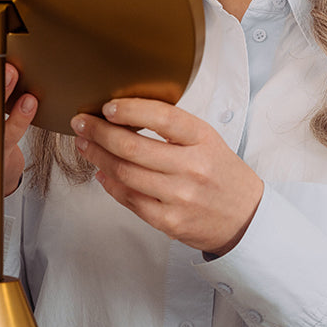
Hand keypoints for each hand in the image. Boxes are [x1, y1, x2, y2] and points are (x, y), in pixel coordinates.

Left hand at [70, 98, 263, 254]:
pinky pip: (129, 199)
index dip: (130, 109)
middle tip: (81, 123)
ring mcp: (181, 196)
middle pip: (132, 147)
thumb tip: (120, 118)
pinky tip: (100, 173)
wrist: (246, 219)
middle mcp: (193, 167)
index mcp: (204, 140)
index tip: (106, 106)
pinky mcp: (170, 220)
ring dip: (97, 156)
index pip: (163, 117)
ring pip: (124, 173)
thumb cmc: (220, 174)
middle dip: (98, 132)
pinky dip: (109, 184)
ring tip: (84, 144)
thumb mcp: (207, 141)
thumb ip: (172, 128)